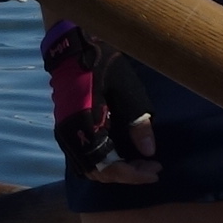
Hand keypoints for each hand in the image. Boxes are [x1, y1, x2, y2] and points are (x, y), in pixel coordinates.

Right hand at [42, 19, 158, 183]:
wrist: (71, 47)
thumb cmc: (101, 64)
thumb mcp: (126, 89)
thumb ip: (137, 123)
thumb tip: (148, 152)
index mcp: (85, 127)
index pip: (110, 166)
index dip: (134, 174)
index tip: (156, 171)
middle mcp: (72, 136)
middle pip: (100, 172)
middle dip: (127, 175)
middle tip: (152, 168)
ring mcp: (66, 133)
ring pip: (90, 167)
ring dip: (115, 170)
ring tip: (139, 164)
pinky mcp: (67, 128)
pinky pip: (84, 156)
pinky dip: (103, 162)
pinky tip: (121, 154)